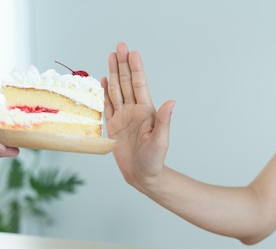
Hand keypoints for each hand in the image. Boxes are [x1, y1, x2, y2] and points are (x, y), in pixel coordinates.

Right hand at [102, 42, 175, 188]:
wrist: (142, 175)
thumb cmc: (154, 160)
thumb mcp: (160, 141)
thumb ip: (164, 121)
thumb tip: (172, 103)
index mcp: (147, 112)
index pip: (139, 85)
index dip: (135, 69)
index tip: (132, 53)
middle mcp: (134, 111)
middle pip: (126, 83)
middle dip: (122, 64)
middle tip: (119, 46)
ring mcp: (123, 117)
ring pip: (116, 90)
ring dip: (113, 73)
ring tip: (111, 56)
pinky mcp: (113, 126)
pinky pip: (107, 105)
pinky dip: (104, 92)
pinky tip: (103, 80)